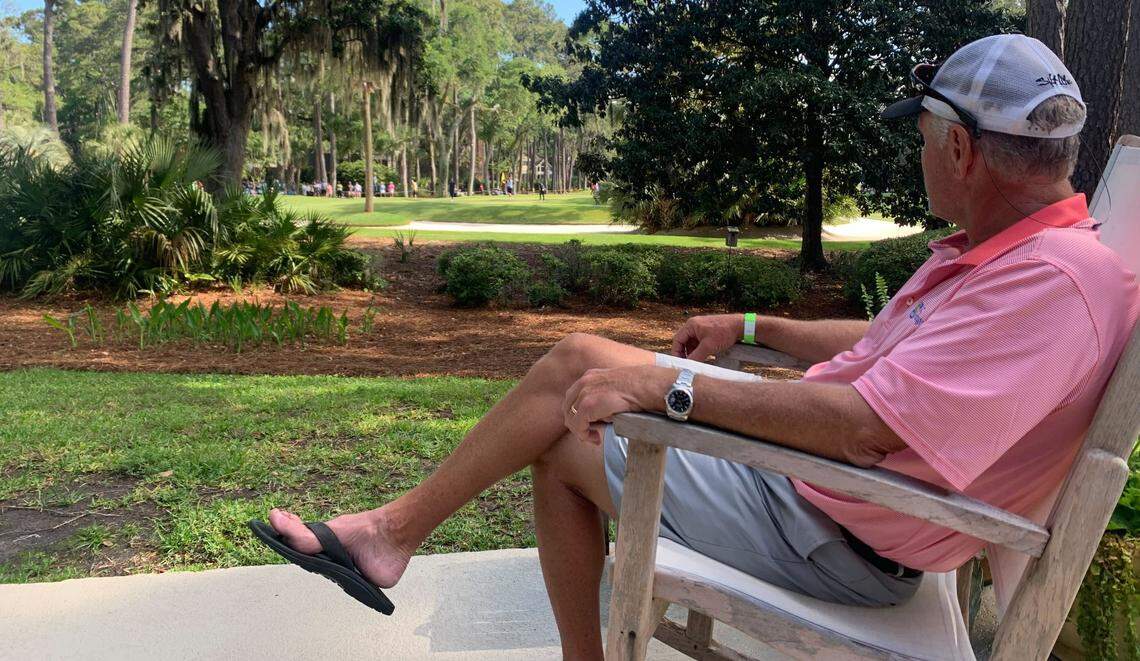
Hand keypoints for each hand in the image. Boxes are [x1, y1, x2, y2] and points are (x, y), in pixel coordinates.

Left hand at [562, 366, 676, 444]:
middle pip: (568, 407)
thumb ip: (604, 398)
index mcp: (590, 376)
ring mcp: (585, 393)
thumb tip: (602, 417)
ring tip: (594, 438)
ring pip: (571, 418)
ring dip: (581, 431)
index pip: (573, 397)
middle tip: (591, 434)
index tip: (590, 424)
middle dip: (576, 423)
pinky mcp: (588, 405)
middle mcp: (584, 382)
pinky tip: (596, 438)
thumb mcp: (616, 388)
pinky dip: (584, 435)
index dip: (578, 413)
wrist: (647, 386)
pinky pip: (577, 425)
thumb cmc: (639, 389)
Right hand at [672, 314, 744, 361]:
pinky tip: (702, 357)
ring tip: (695, 362)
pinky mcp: (707, 332)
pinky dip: (698, 350)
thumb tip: (688, 366)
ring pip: (691, 343)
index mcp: (691, 325)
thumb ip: (696, 356)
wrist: (740, 326)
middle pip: (683, 341)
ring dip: (692, 352)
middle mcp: (694, 325)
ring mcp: (701, 328)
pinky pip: (698, 342)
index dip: (676, 352)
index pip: (677, 340)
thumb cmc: (724, 332)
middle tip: (686, 364)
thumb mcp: (708, 347)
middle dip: (684, 353)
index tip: (678, 362)